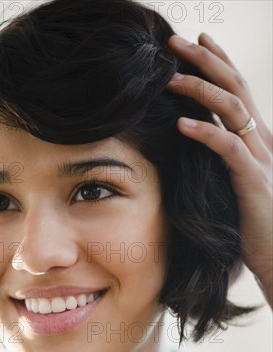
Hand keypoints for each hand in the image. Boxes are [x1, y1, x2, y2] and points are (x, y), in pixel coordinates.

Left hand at [166, 33, 272, 305]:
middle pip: (235, 88)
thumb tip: (198, 147)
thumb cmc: (256, 228)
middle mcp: (263, 142)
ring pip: (233, 110)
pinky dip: (205, 132)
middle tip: (175, 42)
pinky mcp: (255, 182)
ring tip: (170, 76)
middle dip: (205, 61)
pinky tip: (180, 124)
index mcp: (258, 142)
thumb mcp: (238, 186)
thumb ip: (225, 163)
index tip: (197, 42)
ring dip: (200, 88)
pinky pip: (228, 148)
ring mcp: (262, 160)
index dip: (220, 63)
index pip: (239, 91)